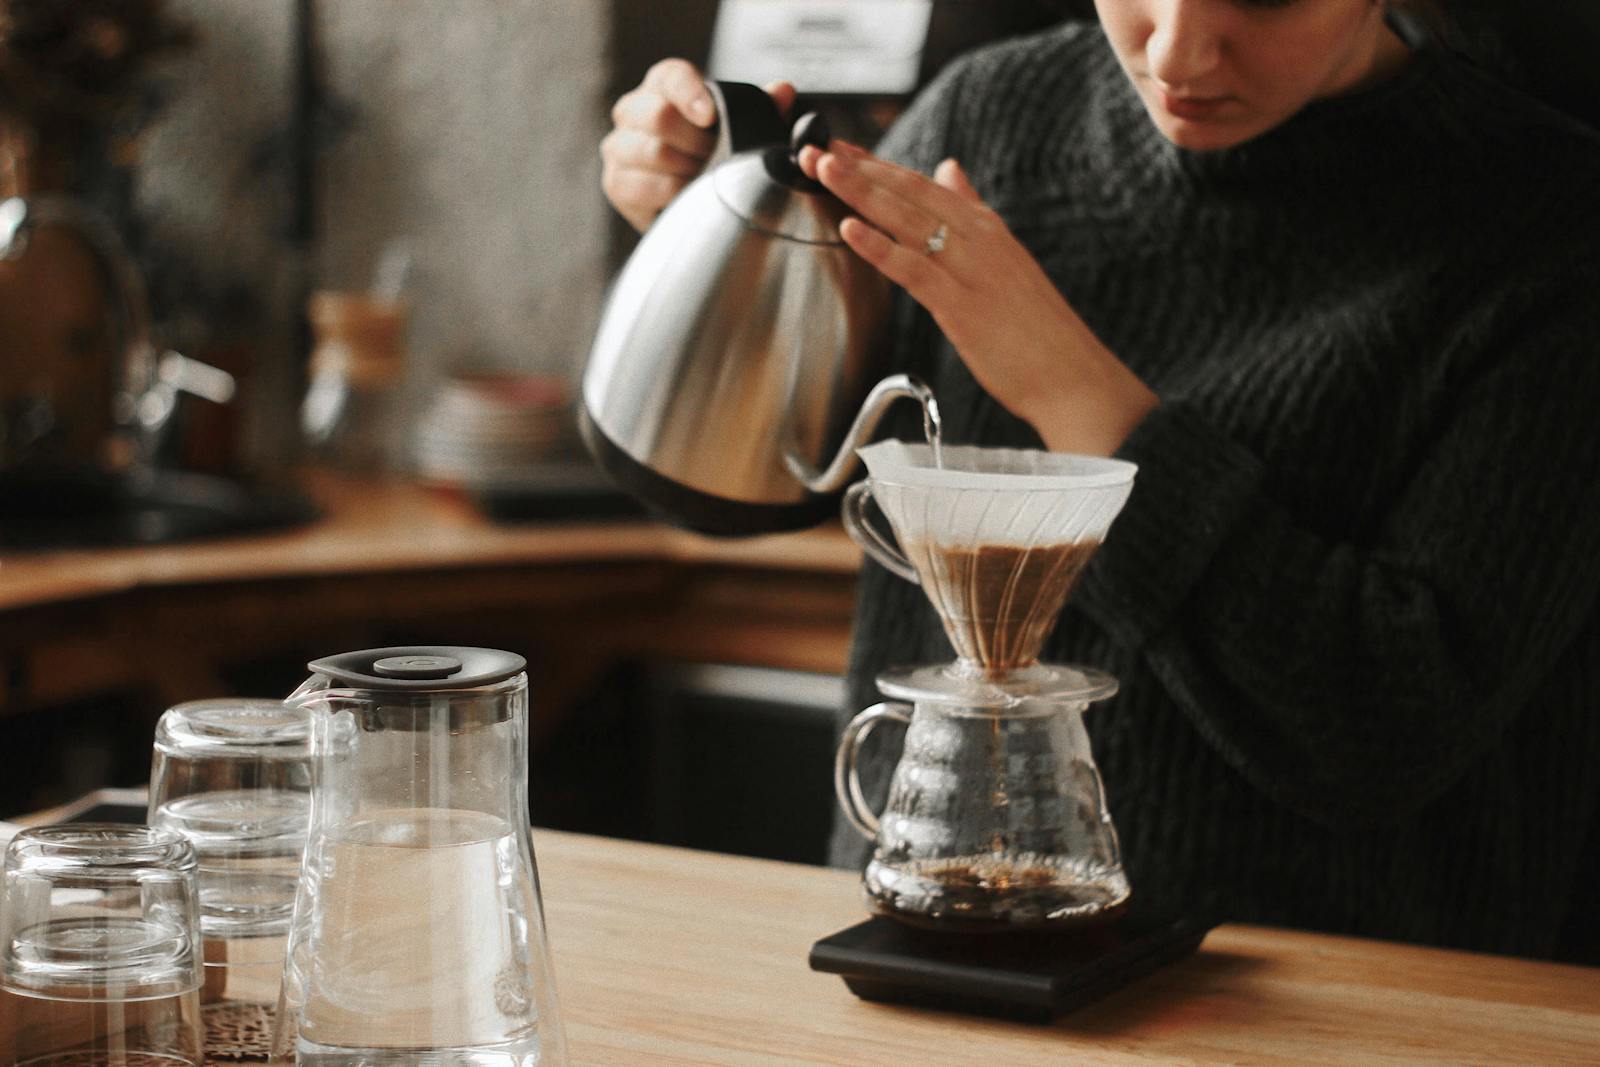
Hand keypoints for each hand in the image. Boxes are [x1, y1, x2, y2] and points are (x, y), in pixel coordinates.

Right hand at [601, 59, 795, 232]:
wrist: (694, 205)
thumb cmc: (717, 157)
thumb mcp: (744, 131)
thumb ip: (763, 110)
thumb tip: (782, 91)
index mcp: (664, 86)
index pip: (671, 76)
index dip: (691, 93)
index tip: (711, 117)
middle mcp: (633, 110)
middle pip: (658, 115)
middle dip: (697, 143)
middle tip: (718, 161)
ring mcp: (619, 147)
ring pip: (652, 152)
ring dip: (687, 171)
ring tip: (706, 181)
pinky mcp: (615, 183)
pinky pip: (641, 187)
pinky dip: (670, 194)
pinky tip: (687, 197)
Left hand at [798, 142, 1158, 455]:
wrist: (1072, 376)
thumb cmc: (1036, 329)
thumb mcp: (1005, 257)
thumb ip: (971, 211)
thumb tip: (948, 170)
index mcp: (986, 227)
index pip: (922, 184)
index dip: (877, 165)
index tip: (839, 147)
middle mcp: (978, 239)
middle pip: (909, 193)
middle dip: (858, 169)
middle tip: (814, 148)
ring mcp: (970, 270)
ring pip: (906, 221)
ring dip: (860, 192)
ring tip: (822, 170)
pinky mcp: (962, 305)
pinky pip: (913, 269)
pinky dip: (879, 246)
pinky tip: (849, 227)